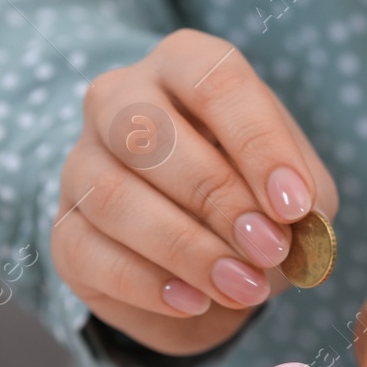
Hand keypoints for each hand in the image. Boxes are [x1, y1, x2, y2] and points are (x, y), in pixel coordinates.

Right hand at [51, 29, 337, 355]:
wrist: (209, 267)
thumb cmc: (255, 205)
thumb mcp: (296, 194)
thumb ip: (300, 199)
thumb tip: (288, 220)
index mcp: (184, 66)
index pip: (214, 82)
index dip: (256, 143)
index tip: (293, 205)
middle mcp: (119, 99)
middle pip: (147, 131)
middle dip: (216, 197)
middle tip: (268, 250)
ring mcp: (82, 164)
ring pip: (113, 196)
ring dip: (185, 248)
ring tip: (241, 286)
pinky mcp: (65, 230)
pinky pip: (90, 252)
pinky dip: (148, 283)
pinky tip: (194, 300)